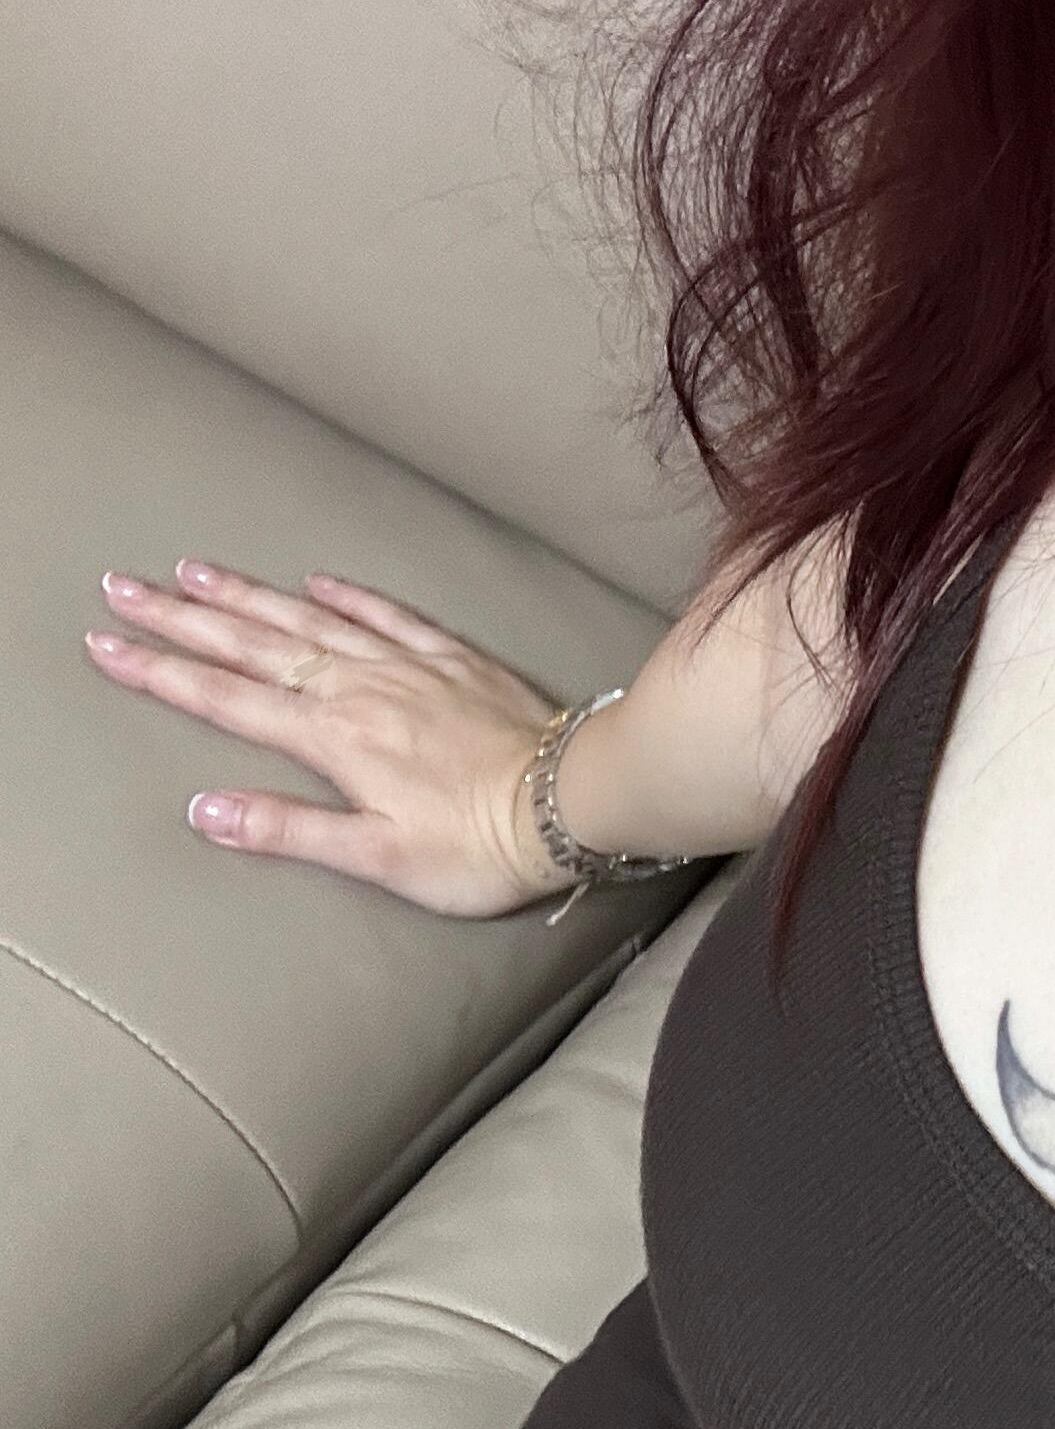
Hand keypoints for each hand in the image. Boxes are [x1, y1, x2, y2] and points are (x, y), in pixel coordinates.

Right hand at [83, 557, 578, 919]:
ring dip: (249, 595)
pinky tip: (320, 580)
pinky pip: (390, 615)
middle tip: (124, 589)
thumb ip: (288, 830)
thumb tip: (206, 811)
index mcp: (333, 737)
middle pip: (254, 646)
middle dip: (182, 619)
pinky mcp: (453, 661)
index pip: (226, 699)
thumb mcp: (375, 857)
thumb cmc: (478, 845)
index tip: (108, 644)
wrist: (571, 801)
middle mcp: (360, 689)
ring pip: (310, 620)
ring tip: (196, 571)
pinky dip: (350, 596)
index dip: (161, 672)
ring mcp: (407, 667)